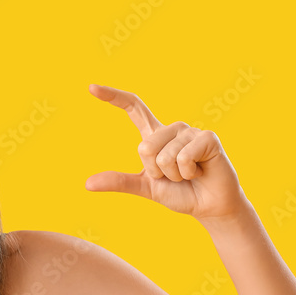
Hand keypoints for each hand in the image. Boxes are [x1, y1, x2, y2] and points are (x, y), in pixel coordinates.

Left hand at [85, 84, 249, 221]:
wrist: (208, 206)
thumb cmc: (179, 193)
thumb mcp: (145, 186)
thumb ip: (119, 182)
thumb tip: (87, 184)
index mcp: (155, 136)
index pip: (134, 109)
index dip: (114, 97)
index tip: (92, 88)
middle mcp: (172, 129)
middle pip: (144, 148)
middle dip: (155, 171)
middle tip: (174, 176)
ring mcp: (190, 131)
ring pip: (164, 155)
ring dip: (173, 175)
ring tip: (188, 174)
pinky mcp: (208, 138)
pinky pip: (183, 157)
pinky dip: (187, 173)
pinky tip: (199, 172)